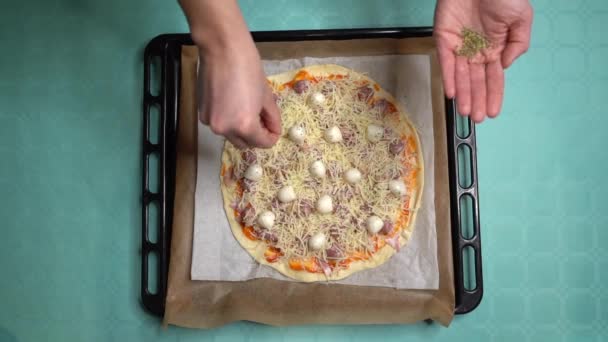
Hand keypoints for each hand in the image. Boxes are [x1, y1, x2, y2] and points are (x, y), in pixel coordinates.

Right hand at [198, 39, 280, 148]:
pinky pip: (220, 124)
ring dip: (241, 129)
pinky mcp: (202, 114)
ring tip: (246, 108)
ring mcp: (211, 123)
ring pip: (231, 135)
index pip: (262, 143)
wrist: (222, 49)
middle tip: (262, 118)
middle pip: (245, 144)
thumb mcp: (266, 95)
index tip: (273, 125)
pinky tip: (231, 102)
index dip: (271, 136)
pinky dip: (228, 120)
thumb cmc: (248, 68)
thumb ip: (271, 117)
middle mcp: (225, 129)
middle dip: (256, 135)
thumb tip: (274, 129)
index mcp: (244, 125)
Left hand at [434, 0, 532, 121]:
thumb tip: (507, 65)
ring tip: (466, 111)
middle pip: (476, 81)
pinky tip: (452, 93)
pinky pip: (445, 61)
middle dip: (477, 100)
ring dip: (463, 94)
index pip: (493, 77)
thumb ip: (519, 44)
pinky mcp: (443, 38)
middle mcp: (476, 50)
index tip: (494, 112)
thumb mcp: (521, 18)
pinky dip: (448, 77)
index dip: (493, 95)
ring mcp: (459, 45)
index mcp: (495, 47)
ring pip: (460, 75)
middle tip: (478, 118)